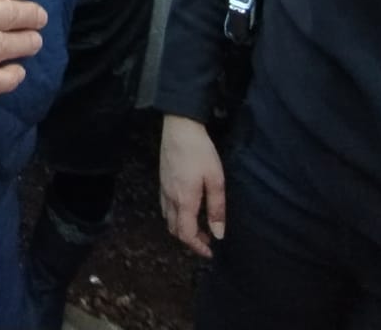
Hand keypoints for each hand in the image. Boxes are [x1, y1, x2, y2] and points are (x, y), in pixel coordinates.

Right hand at [159, 115, 225, 258]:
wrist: (180, 128)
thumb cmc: (200, 153)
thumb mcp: (216, 180)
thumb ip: (216, 208)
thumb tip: (218, 234)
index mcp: (185, 201)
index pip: (186, 234)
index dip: (197, 247)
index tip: (210, 252)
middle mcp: (170, 198)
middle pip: (175, 230)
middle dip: (190, 239)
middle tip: (208, 239)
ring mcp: (163, 189)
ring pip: (168, 219)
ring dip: (182, 228)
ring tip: (199, 225)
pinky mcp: (162, 180)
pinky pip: (165, 207)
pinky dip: (176, 216)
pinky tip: (187, 208)